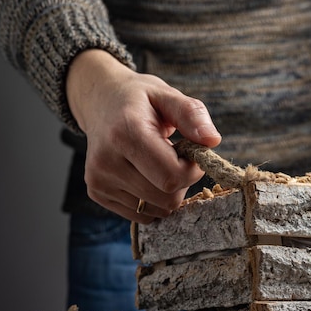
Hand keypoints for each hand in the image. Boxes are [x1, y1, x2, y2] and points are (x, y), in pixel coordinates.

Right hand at [66, 49, 221, 222]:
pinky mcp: (97, 193)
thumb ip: (192, 115)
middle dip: (182, 181)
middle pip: (167, 198)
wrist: (100, 101)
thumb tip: (212, 141)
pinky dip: (153, 199)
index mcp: (125, 133)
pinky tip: (145, 174)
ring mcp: (99, 181)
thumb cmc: (140, 99)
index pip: (171, 176)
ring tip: (158, 163)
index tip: (192, 152)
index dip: (192, 170)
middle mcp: (107, 161)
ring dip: (169, 192)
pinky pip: (142, 214)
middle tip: (176, 156)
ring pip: (157, 210)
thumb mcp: (168, 95)